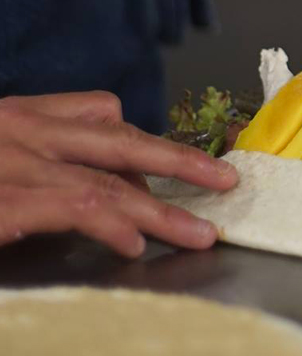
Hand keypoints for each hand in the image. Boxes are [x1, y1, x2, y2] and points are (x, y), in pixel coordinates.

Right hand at [0, 92, 237, 257]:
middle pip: (122, 140)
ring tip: (198, 235)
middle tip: (225, 181)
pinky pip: (75, 208)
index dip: (142, 142)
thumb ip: (46, 163)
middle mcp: (24, 131)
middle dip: (181, 162)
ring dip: (162, 210)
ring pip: (108, 182)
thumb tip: (111, 195)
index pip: (101, 111)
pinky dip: (112, 226)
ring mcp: (13, 164)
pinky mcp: (3, 202)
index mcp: (22, 116)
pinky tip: (135, 244)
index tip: (169, 172)